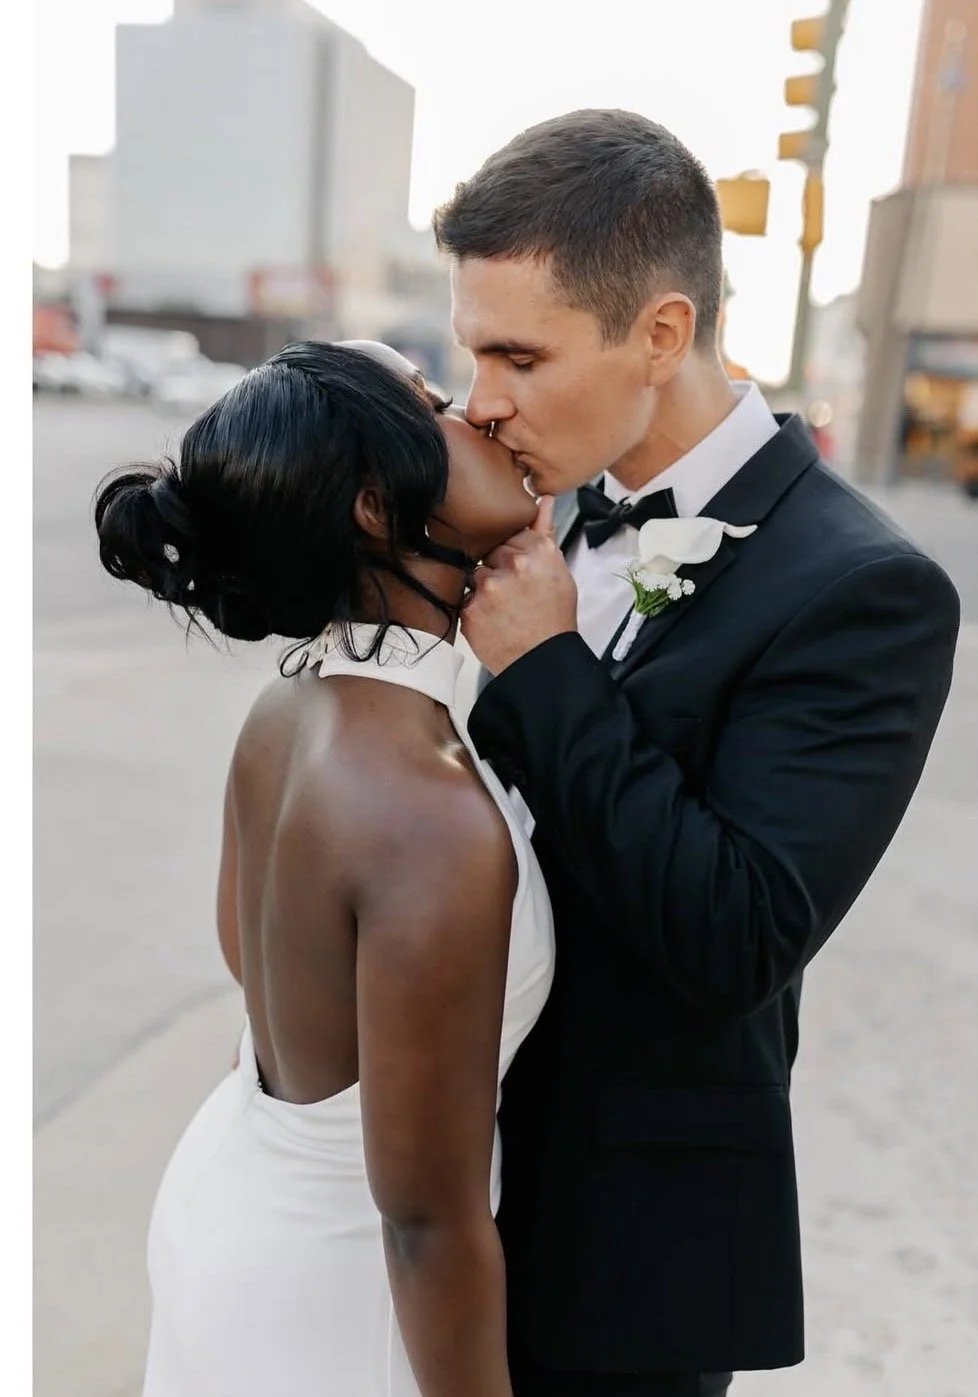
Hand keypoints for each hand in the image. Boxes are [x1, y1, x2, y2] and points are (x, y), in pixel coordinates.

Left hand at [461, 497, 577, 675]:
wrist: (542, 661)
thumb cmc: (553, 620)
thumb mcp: (559, 573)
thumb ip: (546, 533)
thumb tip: (543, 501)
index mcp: (539, 551)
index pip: (510, 536)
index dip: (515, 557)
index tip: (523, 575)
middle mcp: (514, 564)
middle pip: (491, 554)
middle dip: (499, 571)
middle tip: (515, 595)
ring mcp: (490, 587)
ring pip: (476, 576)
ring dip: (485, 590)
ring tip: (504, 609)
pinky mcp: (471, 608)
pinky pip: (466, 599)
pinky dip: (476, 611)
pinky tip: (494, 621)